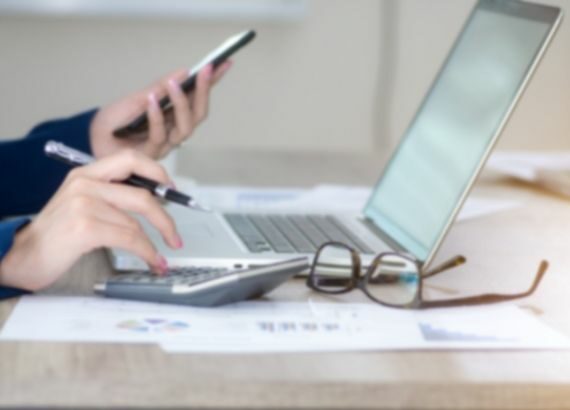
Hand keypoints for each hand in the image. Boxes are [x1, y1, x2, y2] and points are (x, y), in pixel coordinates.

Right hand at [0, 150, 181, 290]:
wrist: (21, 256)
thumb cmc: (55, 235)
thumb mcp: (81, 204)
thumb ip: (111, 197)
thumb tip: (153, 202)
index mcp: (85, 173)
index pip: (130, 159)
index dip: (156, 172)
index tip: (171, 190)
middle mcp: (85, 183)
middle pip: (142, 194)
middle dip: (165, 217)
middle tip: (175, 235)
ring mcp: (84, 204)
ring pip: (136, 222)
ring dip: (155, 244)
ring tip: (161, 258)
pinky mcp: (85, 227)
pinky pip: (130, 239)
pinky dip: (147, 253)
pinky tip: (152, 261)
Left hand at [89, 62, 231, 159]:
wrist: (93, 137)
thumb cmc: (117, 120)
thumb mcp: (140, 96)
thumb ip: (161, 87)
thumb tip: (184, 72)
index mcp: (174, 116)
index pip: (199, 98)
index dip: (212, 84)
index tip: (224, 64)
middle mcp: (174, 131)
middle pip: (198, 115)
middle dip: (204, 92)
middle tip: (206, 70)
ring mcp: (164, 144)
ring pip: (185, 128)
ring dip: (181, 104)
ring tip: (173, 84)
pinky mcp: (150, 153)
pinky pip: (159, 136)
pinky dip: (156, 116)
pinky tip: (152, 100)